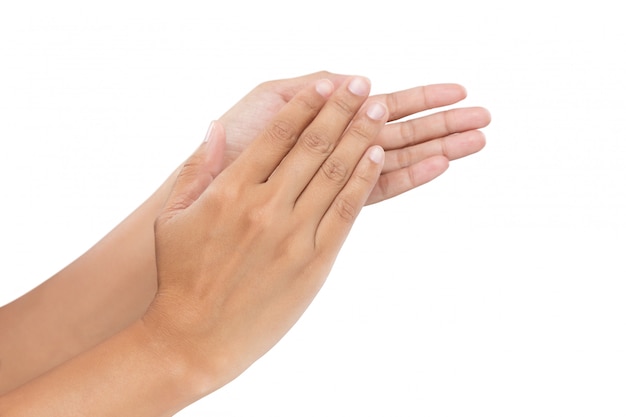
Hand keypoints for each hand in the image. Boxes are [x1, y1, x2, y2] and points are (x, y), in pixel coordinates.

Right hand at [146, 76, 386, 391]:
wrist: (195, 338)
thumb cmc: (180, 278)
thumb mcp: (172, 217)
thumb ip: (198, 167)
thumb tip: (217, 126)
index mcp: (229, 191)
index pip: (277, 134)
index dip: (306, 104)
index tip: (325, 84)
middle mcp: (264, 206)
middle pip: (314, 145)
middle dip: (342, 109)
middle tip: (364, 85)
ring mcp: (292, 234)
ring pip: (336, 173)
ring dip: (361, 136)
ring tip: (379, 109)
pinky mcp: (314, 262)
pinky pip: (346, 211)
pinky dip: (364, 179)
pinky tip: (378, 155)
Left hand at [219, 71, 490, 204]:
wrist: (197, 197)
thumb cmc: (226, 147)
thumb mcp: (263, 103)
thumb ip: (304, 91)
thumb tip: (346, 79)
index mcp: (326, 123)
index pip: (381, 107)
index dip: (420, 99)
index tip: (456, 91)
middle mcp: (336, 151)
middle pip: (397, 131)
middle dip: (441, 122)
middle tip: (486, 114)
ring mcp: (334, 177)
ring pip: (395, 157)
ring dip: (436, 146)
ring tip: (479, 137)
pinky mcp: (328, 204)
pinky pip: (374, 187)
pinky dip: (408, 175)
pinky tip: (440, 165)